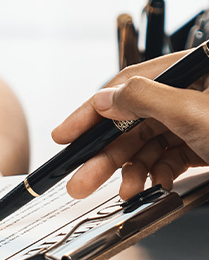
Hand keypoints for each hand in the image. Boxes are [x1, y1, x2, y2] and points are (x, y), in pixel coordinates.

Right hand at [53, 52, 208, 199]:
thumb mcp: (193, 111)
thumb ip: (144, 99)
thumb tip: (104, 98)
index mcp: (191, 68)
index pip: (127, 85)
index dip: (91, 113)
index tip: (65, 135)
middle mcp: (191, 90)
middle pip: (134, 121)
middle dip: (108, 155)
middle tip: (82, 179)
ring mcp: (196, 118)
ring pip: (149, 144)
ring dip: (132, 170)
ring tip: (125, 191)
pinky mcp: (203, 143)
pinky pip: (168, 158)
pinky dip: (157, 174)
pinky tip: (154, 184)